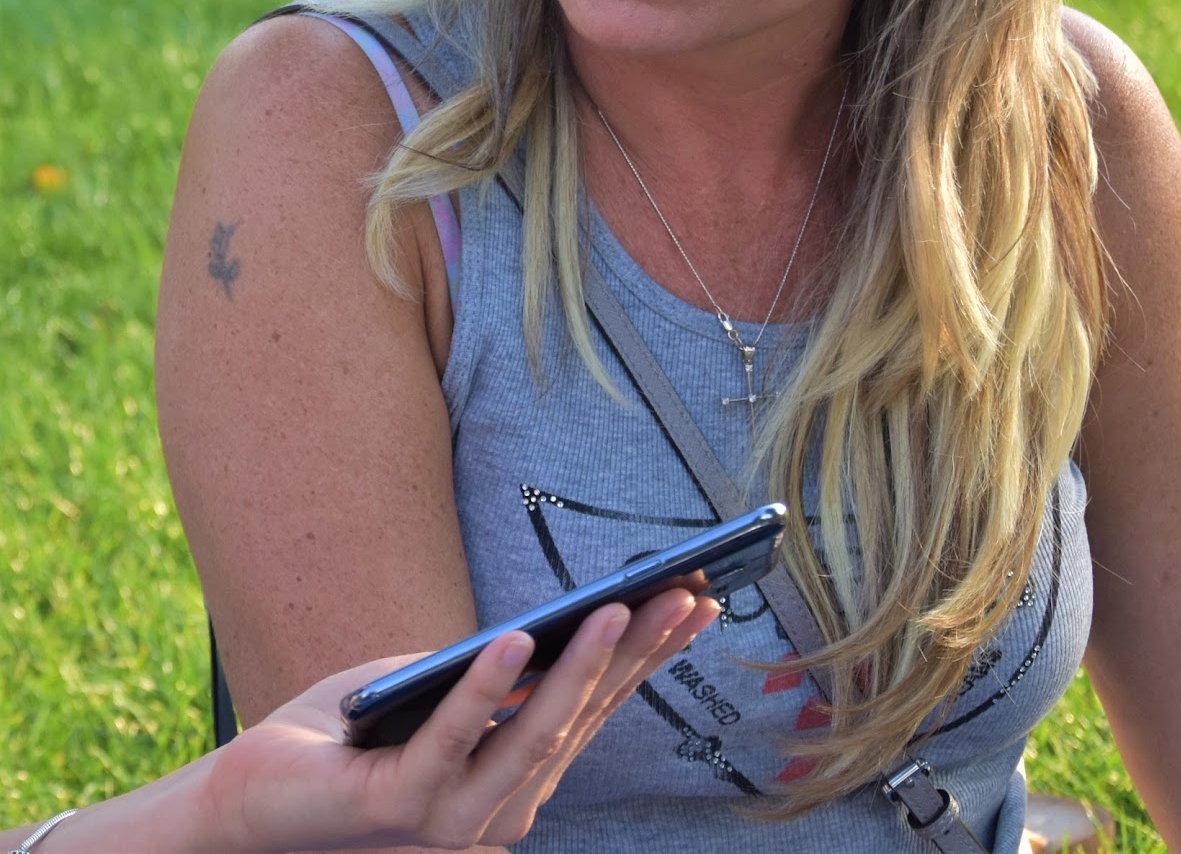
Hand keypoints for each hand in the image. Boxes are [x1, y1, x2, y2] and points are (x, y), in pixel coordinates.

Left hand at [203, 589, 720, 852]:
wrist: (246, 801)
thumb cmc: (348, 738)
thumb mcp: (434, 690)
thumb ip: (491, 675)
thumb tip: (556, 624)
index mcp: (512, 780)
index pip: (596, 711)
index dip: (649, 658)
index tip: (699, 602)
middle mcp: (496, 813)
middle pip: (581, 720)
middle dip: (637, 655)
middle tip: (685, 594)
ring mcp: (450, 820)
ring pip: (534, 738)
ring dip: (581, 670)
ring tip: (616, 608)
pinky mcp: (396, 809)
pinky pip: (452, 741)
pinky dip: (487, 689)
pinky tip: (516, 640)